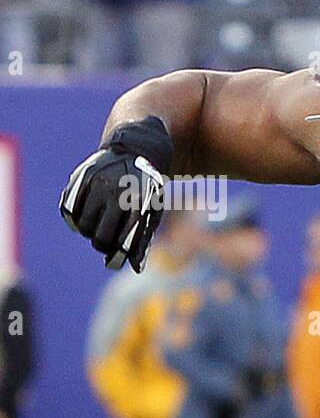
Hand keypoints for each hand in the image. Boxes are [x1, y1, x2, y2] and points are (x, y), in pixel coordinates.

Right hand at [60, 117, 173, 271]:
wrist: (137, 150)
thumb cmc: (147, 190)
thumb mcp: (152, 211)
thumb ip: (144, 239)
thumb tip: (136, 268)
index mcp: (140, 206)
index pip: (122, 243)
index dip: (116, 257)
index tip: (112, 262)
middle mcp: (119, 194)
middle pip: (100, 238)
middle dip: (101, 244)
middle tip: (104, 241)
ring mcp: (99, 184)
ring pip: (83, 225)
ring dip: (88, 231)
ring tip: (96, 227)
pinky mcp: (83, 177)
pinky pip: (69, 208)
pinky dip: (73, 218)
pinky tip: (81, 218)